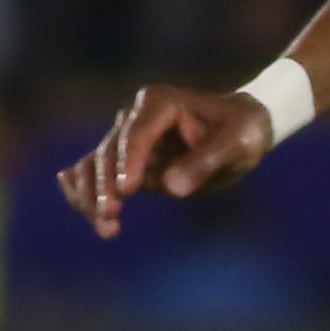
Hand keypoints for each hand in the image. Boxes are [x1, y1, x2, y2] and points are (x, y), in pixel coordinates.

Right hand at [55, 84, 275, 240]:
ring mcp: (127, 138)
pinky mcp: (126, 160)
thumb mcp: (238, 143)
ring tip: (106, 227)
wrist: (240, 129)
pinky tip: (89, 213)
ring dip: (92, 196)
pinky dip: (87, 193)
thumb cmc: (242, 130)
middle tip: (110, 215)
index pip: (137, 134)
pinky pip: (96, 174)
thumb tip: (171, 186)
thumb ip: (206, 161)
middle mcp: (135, 116)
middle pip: (109, 152)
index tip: (126, 190)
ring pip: (95, 165)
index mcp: (160, 103)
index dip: (129, 161)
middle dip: (105, 185)